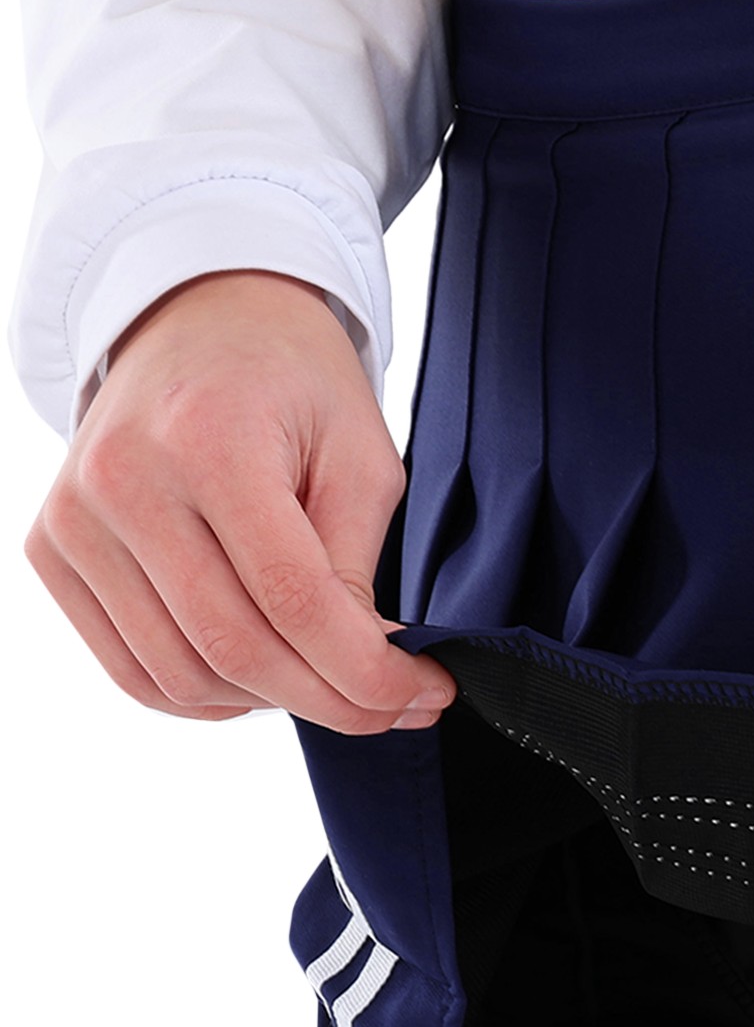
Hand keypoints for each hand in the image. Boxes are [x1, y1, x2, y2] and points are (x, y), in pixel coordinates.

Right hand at [21, 269, 459, 733]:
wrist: (200, 317)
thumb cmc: (294, 379)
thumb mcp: (359, 453)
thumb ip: (355, 565)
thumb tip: (369, 670)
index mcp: (210, 442)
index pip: (294, 599)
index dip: (367, 671)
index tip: (427, 693)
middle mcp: (124, 482)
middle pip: (235, 649)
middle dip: (332, 701)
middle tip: (397, 708)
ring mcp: (75, 520)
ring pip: (181, 674)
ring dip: (273, 703)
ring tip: (335, 682)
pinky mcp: (54, 550)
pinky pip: (132, 668)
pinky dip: (207, 695)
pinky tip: (266, 680)